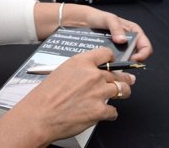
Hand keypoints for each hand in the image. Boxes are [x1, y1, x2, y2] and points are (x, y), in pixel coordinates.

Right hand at [14, 48, 134, 143]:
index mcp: (81, 62)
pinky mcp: (100, 110)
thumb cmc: (45, 97)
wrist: (40, 116)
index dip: (112, 59)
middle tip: (128, 79)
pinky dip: (111, 113)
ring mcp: (98, 92)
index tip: (114, 62)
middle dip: (124, 77)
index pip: (106, 54)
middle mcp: (92, 75)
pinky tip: (105, 112)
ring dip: (123, 92)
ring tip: (124, 93)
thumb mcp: (61, 72)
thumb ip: (79, 70)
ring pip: (122, 89)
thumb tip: (91, 74)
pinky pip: (114, 110)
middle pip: (117, 73)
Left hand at [76, 6, 152, 61]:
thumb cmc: (99, 17)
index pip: (146, 46)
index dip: (143, 55)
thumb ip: (116, 28)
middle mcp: (130, 40)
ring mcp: (121, 47)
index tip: (133, 59)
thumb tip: (122, 40)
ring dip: (122, 63)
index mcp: (134, 32)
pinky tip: (107, 62)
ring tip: (113, 63)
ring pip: (127, 59)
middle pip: (138, 56)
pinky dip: (114, 62)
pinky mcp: (113, 52)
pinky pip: (117, 60)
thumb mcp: (109, 19)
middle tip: (122, 63)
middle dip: (132, 61)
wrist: (86, 21)